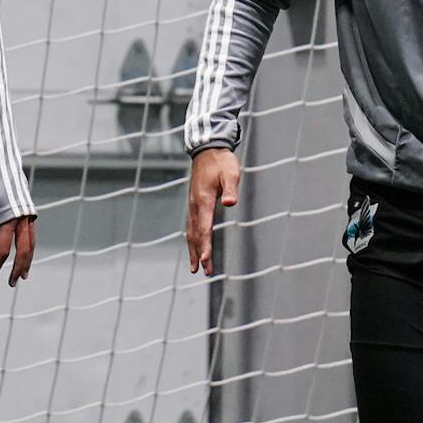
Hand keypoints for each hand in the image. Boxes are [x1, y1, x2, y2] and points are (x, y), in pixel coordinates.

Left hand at [0, 180, 35, 285]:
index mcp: (9, 217)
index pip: (3, 249)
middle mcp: (22, 218)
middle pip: (23, 251)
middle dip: (17, 268)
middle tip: (11, 283)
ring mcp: (28, 215)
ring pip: (31, 244)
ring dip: (27, 260)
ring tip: (22, 275)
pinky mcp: (29, 211)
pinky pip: (32, 235)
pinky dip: (29, 247)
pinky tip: (26, 255)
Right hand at [184, 147, 240, 275]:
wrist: (208, 151)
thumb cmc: (221, 162)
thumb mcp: (230, 174)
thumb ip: (230, 189)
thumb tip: (230, 203)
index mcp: (203, 200)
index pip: (205, 228)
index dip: (205, 246)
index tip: (206, 260)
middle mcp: (195, 206)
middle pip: (196, 235)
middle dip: (200, 254)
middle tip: (204, 272)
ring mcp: (193, 206)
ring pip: (191, 233)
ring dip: (194, 251)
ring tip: (195, 268)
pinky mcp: (194, 205)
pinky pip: (191, 227)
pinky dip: (192, 240)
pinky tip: (194, 248)